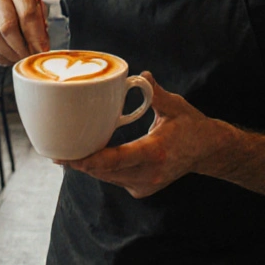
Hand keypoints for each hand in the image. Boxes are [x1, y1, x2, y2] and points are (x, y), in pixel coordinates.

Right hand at [0, 0, 48, 64]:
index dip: (35, 36)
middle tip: (25, 58)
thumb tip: (42, 46)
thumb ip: (38, 24)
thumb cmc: (11, 9)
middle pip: (7, 27)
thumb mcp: (28, 8)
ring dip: (5, 55)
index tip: (40, 51)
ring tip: (13, 59)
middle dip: (19, 49)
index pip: (27, 13)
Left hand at [66, 72, 229, 198]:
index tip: (69, 157)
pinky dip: (102, 170)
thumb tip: (141, 75)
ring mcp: (145, 185)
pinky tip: (88, 159)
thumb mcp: (175, 106)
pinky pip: (115, 180)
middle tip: (56, 153)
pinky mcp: (142, 189)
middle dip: (81, 163)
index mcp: (155, 151)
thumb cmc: (191, 125)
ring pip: (108, 178)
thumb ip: (156, 93)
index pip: (117, 160)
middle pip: (106, 171)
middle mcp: (149, 173)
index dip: (91, 160)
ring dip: (89, 168)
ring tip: (65, 156)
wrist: (208, 150)